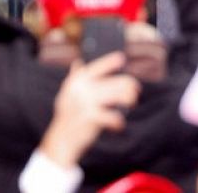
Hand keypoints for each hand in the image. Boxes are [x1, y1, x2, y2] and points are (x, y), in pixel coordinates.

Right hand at [38, 53, 139, 168]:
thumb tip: (77, 62)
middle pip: (114, 82)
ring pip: (118, 95)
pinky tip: (118, 124)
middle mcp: (81, 89)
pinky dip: (118, 121)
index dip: (109, 62)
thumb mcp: (67, 94)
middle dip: (129, 86)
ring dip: (129, 99)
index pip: (95, 68)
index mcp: (76, 82)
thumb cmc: (68, 116)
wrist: (62, 138)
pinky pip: (113, 116)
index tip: (121, 58)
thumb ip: (74, 78)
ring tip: (131, 102)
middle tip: (135, 91)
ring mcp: (86, 102)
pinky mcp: (91, 117)